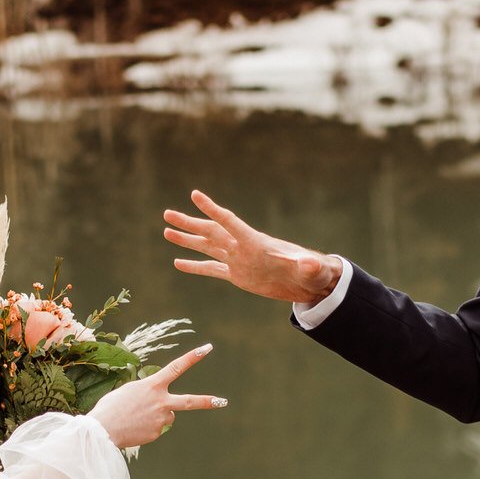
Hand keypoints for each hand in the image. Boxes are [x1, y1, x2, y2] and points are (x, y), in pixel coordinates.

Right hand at [91, 346, 225, 449]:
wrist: (103, 430)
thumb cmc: (111, 407)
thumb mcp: (128, 391)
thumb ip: (147, 394)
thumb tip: (159, 407)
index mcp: (153, 385)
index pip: (177, 367)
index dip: (193, 357)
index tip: (207, 348)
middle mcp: (161, 401)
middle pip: (190, 401)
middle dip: (208, 401)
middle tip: (223, 401)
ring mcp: (161, 419)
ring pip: (166, 416)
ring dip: (155, 416)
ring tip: (136, 418)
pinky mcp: (157, 433)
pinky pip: (156, 428)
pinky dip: (147, 427)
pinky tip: (134, 427)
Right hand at [163, 191, 341, 305]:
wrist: (309, 283)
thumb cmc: (313, 273)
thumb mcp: (312, 270)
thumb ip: (309, 266)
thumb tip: (311, 265)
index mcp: (256, 243)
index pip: (230, 222)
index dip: (212, 209)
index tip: (194, 195)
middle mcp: (243, 248)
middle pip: (211, 232)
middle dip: (189, 223)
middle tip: (167, 214)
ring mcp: (239, 260)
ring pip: (207, 247)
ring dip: (187, 240)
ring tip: (166, 232)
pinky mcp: (238, 275)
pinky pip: (211, 269)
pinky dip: (195, 266)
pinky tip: (178, 263)